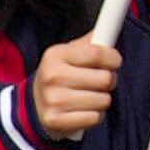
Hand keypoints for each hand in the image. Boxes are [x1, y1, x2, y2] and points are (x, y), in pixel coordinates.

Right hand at [28, 24, 120, 142]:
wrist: (34, 106)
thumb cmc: (58, 76)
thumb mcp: (67, 54)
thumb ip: (88, 44)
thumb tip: (109, 29)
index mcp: (55, 55)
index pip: (96, 53)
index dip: (113, 57)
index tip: (115, 61)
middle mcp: (53, 76)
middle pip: (104, 78)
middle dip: (110, 80)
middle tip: (102, 81)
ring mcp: (54, 101)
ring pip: (103, 100)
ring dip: (103, 99)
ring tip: (91, 96)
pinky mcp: (57, 120)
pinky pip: (95, 118)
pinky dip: (95, 115)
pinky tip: (85, 110)